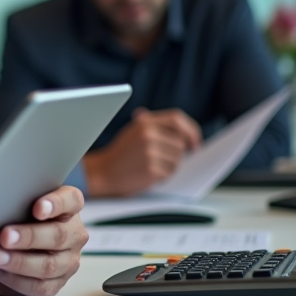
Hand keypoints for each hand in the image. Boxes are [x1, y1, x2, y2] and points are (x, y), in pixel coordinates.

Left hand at [0, 185, 87, 295]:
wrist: (6, 250)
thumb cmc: (13, 220)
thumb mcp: (16, 207)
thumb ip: (16, 202)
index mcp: (68, 208)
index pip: (72, 200)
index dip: (56, 203)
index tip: (37, 208)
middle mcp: (73, 234)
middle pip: (58, 235)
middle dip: (29, 236)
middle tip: (5, 236)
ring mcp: (68, 261)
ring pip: (49, 265)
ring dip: (19, 262)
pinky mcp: (56, 284)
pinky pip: (41, 286)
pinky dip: (18, 280)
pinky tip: (1, 273)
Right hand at [83, 108, 202, 196]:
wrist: (101, 173)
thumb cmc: (120, 155)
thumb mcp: (133, 133)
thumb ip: (155, 127)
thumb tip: (184, 130)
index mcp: (144, 123)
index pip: (177, 119)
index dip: (190, 130)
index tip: (194, 143)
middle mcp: (147, 134)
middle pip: (180, 143)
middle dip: (175, 155)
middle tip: (162, 161)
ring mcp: (149, 151)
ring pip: (177, 160)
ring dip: (169, 167)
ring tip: (150, 167)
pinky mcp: (151, 168)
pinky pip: (170, 173)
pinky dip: (162, 177)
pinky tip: (147, 175)